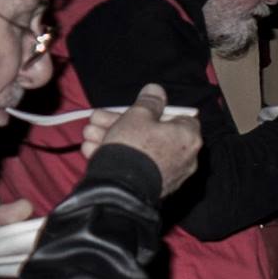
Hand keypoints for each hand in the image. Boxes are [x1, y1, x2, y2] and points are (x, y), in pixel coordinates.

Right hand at [86, 85, 201, 195]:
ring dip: (111, 138)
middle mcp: (185, 157)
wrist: (121, 188)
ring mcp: (169, 174)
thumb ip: (148, 102)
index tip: (135, 109)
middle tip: (97, 119)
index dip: (156, 110)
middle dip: (120, 123)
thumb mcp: (137, 116)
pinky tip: (92, 150)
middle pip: (152, 133)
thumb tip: (156, 90)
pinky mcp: (153, 188)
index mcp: (188, 137)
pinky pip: (136, 167)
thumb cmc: (133, 146)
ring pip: (139, 150)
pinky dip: (116, 157)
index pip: (178, 117)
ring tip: (88, 134)